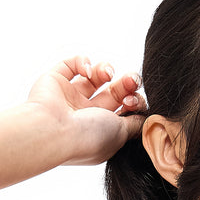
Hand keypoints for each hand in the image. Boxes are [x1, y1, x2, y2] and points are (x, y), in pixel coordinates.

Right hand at [26, 54, 148, 166]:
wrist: (53, 131)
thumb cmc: (88, 137)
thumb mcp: (121, 134)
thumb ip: (135, 125)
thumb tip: (146, 118)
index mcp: (101, 131)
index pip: (123, 112)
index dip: (134, 102)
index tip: (135, 101)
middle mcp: (85, 116)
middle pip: (113, 93)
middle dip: (125, 84)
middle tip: (130, 81)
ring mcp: (70, 98)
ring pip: (94, 77)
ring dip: (106, 70)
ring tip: (107, 74)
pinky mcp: (55, 81)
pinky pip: (71, 64)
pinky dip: (83, 62)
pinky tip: (88, 71)